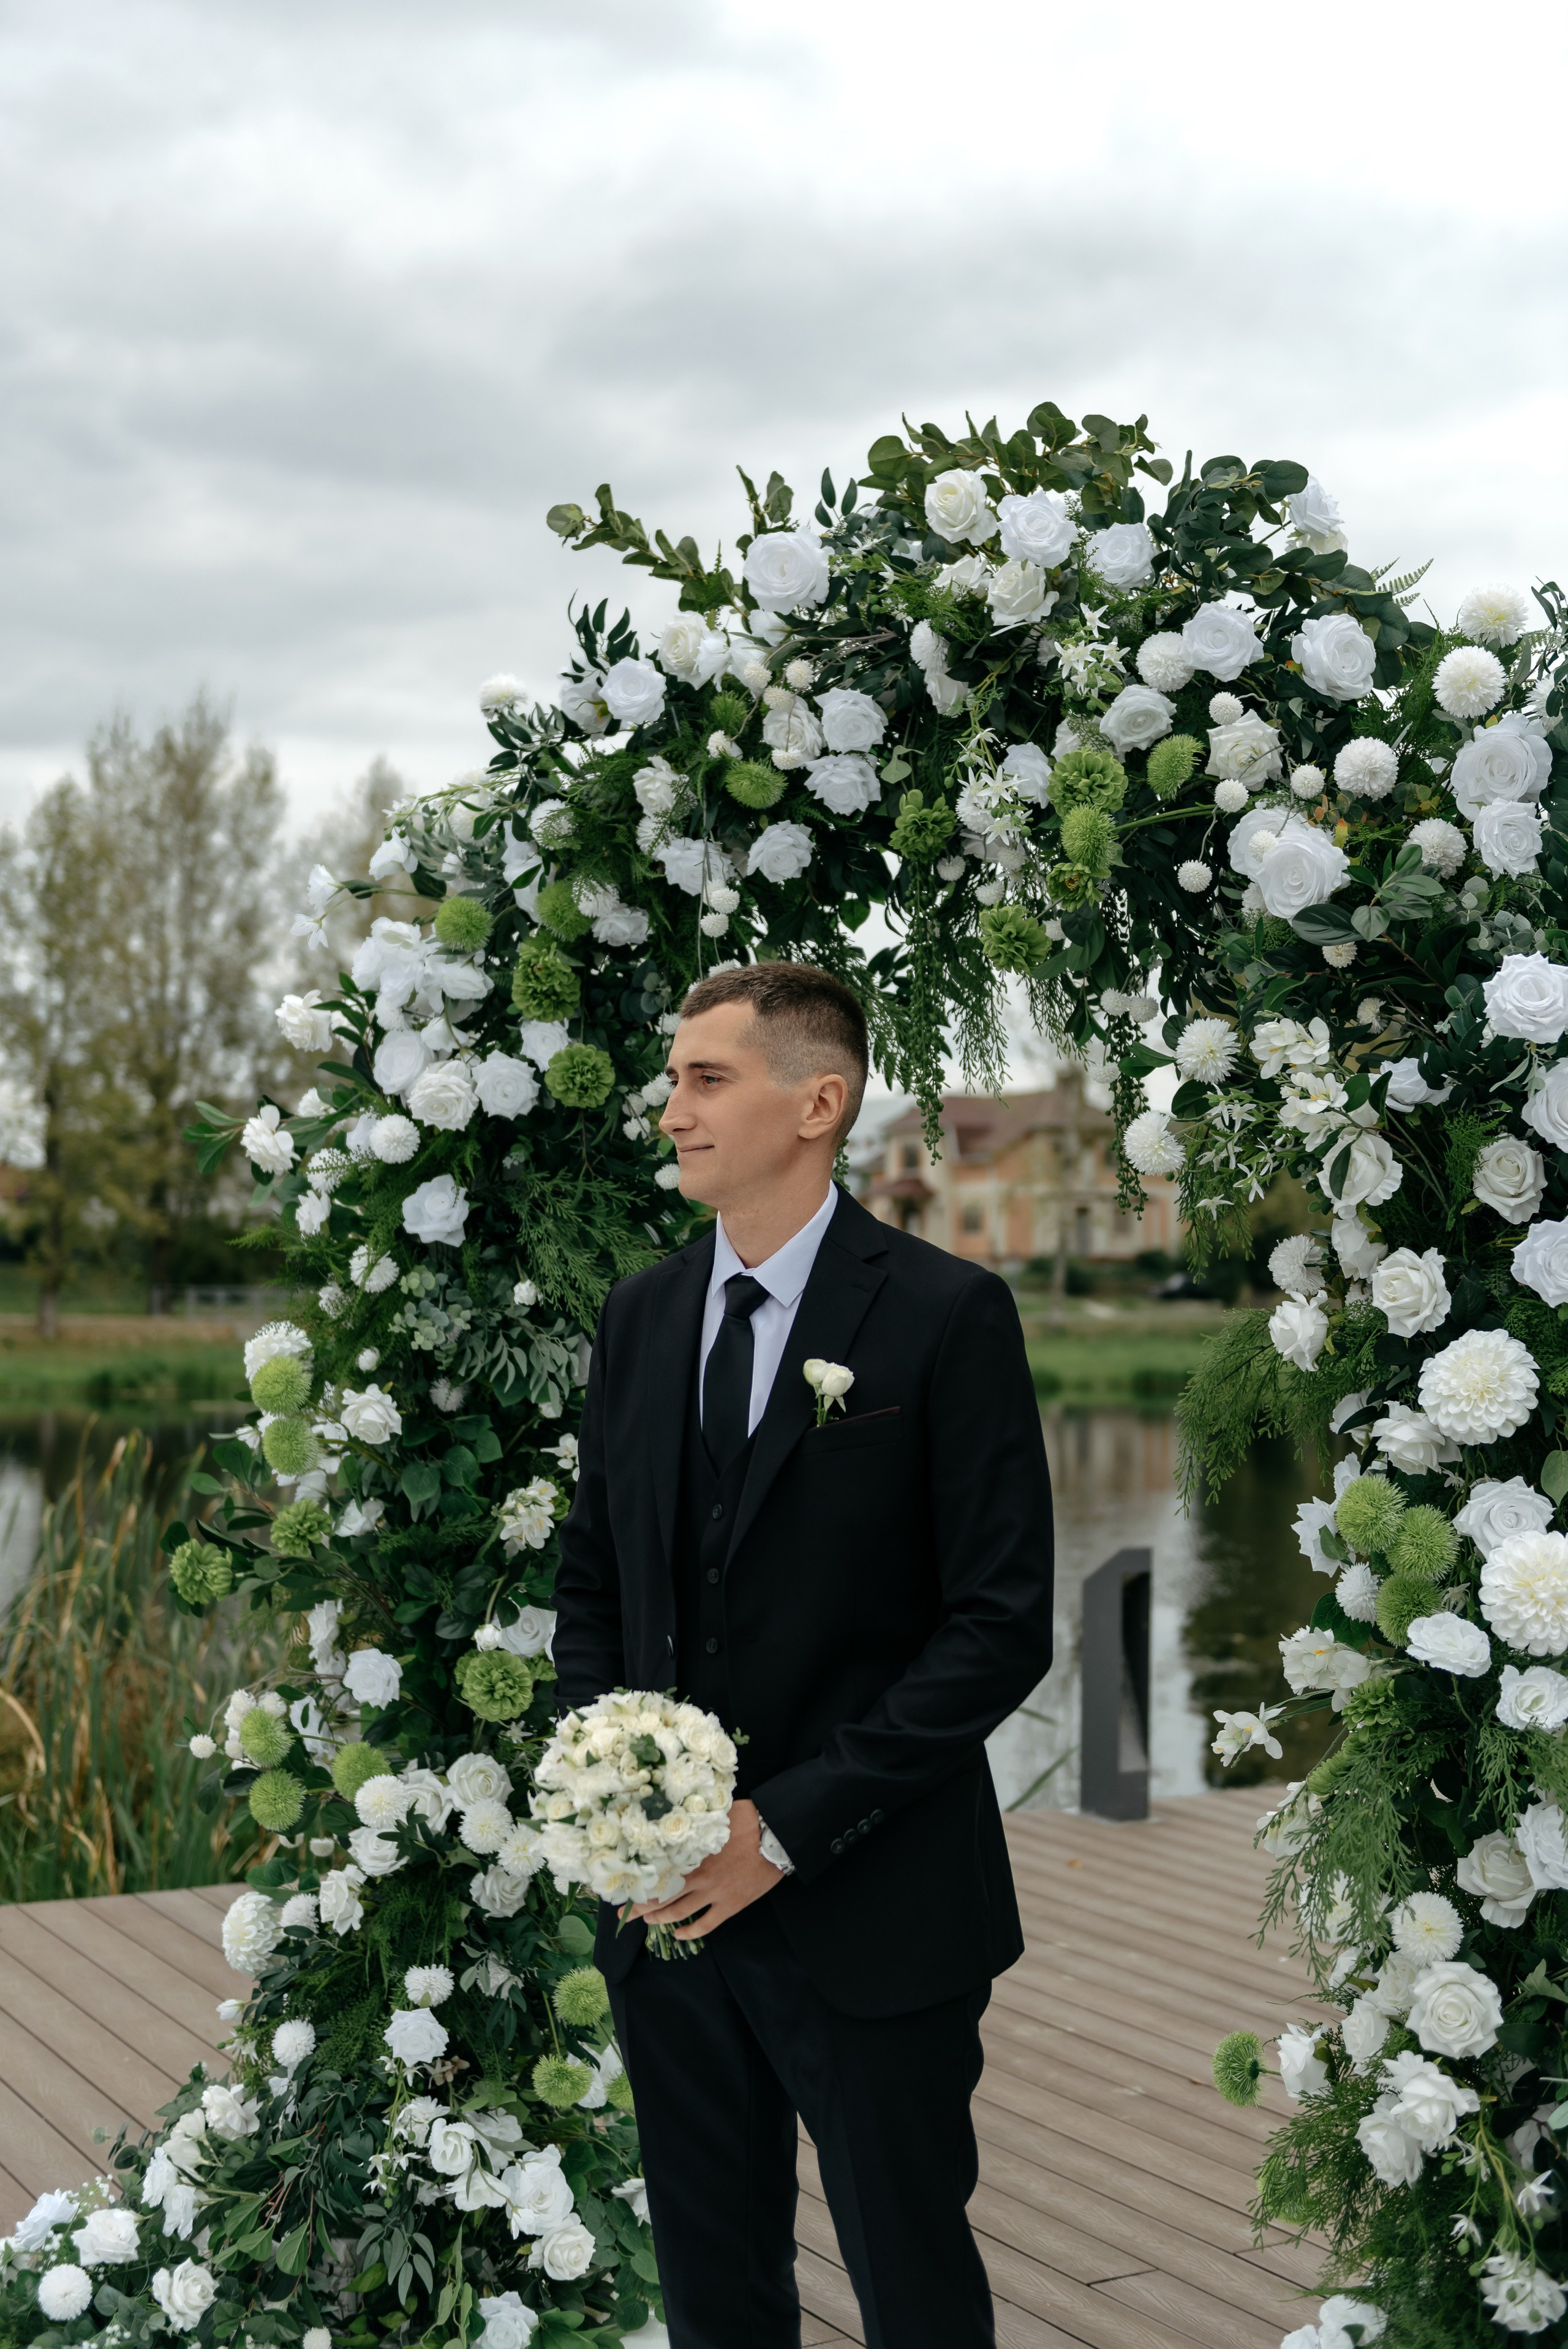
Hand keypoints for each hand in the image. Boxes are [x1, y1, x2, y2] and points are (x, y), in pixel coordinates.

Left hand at [629, 1798, 780, 1941]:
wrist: (774, 1836)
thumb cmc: (747, 1820)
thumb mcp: (714, 1817)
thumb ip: (693, 1824)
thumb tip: (675, 1817)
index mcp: (691, 1854)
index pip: (658, 1872)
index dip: (641, 1881)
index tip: (624, 1887)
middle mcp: (697, 1876)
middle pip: (662, 1895)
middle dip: (640, 1905)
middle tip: (623, 1914)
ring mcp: (713, 1893)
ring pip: (679, 1911)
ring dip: (660, 1918)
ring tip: (646, 1920)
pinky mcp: (730, 1905)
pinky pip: (706, 1925)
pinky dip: (690, 1932)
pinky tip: (678, 1935)